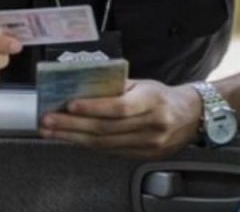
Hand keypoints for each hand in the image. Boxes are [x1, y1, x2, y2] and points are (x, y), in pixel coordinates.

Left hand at [39, 80, 202, 158]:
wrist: (191, 116)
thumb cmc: (161, 95)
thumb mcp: (142, 83)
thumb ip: (115, 86)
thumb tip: (82, 86)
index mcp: (152, 101)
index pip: (120, 107)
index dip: (93, 108)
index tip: (70, 105)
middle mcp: (152, 125)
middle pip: (106, 128)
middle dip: (72, 125)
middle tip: (48, 120)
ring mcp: (149, 144)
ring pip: (105, 144)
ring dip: (73, 138)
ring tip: (52, 131)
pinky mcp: (144, 156)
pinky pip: (110, 152)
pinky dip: (87, 145)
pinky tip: (71, 139)